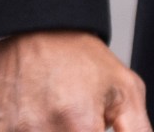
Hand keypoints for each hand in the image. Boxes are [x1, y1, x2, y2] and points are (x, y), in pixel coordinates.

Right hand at [0, 31, 149, 131]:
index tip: (94, 127)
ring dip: (52, 131)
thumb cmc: (79, 59)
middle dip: (78, 131)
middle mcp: (41, 131)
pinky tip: (35, 116)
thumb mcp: (125, 91)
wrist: (34, 31)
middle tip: (77, 120)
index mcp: (79, 125)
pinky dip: (29, 130)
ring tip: (56, 114)